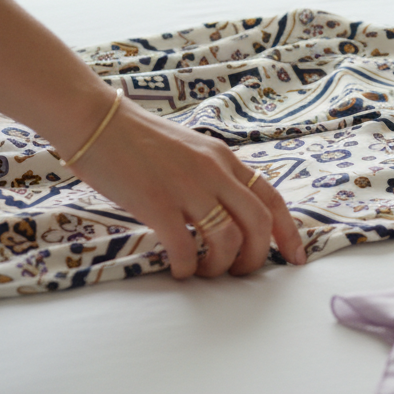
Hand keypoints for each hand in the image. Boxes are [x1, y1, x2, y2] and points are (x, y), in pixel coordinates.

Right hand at [69, 97, 307, 278]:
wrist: (97, 121)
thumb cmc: (140, 140)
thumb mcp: (193, 150)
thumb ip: (215, 176)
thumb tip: (232, 212)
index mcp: (225, 159)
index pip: (272, 198)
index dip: (289, 232)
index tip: (297, 258)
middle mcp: (214, 172)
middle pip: (259, 223)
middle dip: (258, 256)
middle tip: (242, 272)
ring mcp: (187, 187)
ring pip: (227, 239)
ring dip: (222, 266)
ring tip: (207, 272)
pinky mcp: (157, 203)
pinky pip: (186, 247)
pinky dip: (189, 267)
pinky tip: (181, 271)